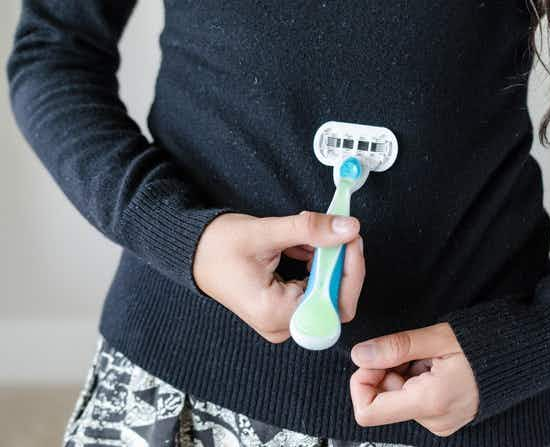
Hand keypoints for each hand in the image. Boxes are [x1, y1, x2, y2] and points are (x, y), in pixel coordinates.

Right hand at [193, 211, 364, 342]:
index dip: (351, 272)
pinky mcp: (282, 310)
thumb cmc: (218, 246)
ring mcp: (282, 320)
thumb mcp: (266, 232)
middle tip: (342, 232)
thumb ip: (310, 230)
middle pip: (335, 302)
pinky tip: (306, 247)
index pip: (335, 304)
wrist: (192, 253)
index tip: (351, 240)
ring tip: (316, 236)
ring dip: (329, 262)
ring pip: (326, 295)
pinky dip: (317, 267)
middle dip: (342, 264)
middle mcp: (280, 324)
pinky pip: (314, 291)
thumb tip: (348, 228)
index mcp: (275, 313)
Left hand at [350, 323, 478, 436]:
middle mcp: (434, 419)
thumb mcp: (438, 338)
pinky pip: (413, 398)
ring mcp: (440, 421)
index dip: (362, 381)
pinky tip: (435, 364)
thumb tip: (360, 355)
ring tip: (430, 356)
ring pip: (397, 396)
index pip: (368, 411)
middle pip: (382, 399)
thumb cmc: (487, 344)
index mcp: (430, 402)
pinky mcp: (444, 416)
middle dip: (387, 369)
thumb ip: (395, 347)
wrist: (524, 355)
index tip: (376, 357)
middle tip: (413, 350)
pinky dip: (415, 377)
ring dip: (403, 371)